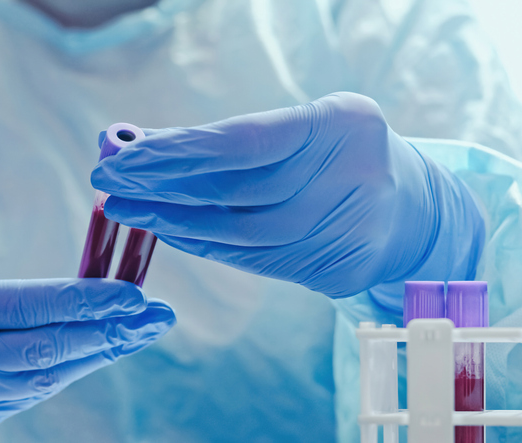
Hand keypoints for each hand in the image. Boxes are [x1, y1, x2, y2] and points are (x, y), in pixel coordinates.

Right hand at [0, 164, 174, 441]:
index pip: (29, 305)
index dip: (84, 299)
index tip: (130, 290)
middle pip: (53, 346)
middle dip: (111, 330)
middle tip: (158, 314)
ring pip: (55, 373)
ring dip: (105, 351)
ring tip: (146, 330)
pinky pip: (43, 390)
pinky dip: (79, 367)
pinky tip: (109, 348)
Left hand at [91, 92, 483, 300]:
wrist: (413, 211)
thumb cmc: (341, 154)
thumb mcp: (304, 125)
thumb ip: (234, 137)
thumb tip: (149, 146)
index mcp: (340, 125)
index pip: (240, 142)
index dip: (177, 151)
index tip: (124, 155)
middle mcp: (348, 178)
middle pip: (233, 190)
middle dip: (162, 186)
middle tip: (108, 180)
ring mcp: (346, 230)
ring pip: (237, 231)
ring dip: (172, 220)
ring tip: (127, 208)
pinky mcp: (335, 271)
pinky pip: (251, 259)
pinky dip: (203, 244)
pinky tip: (168, 230)